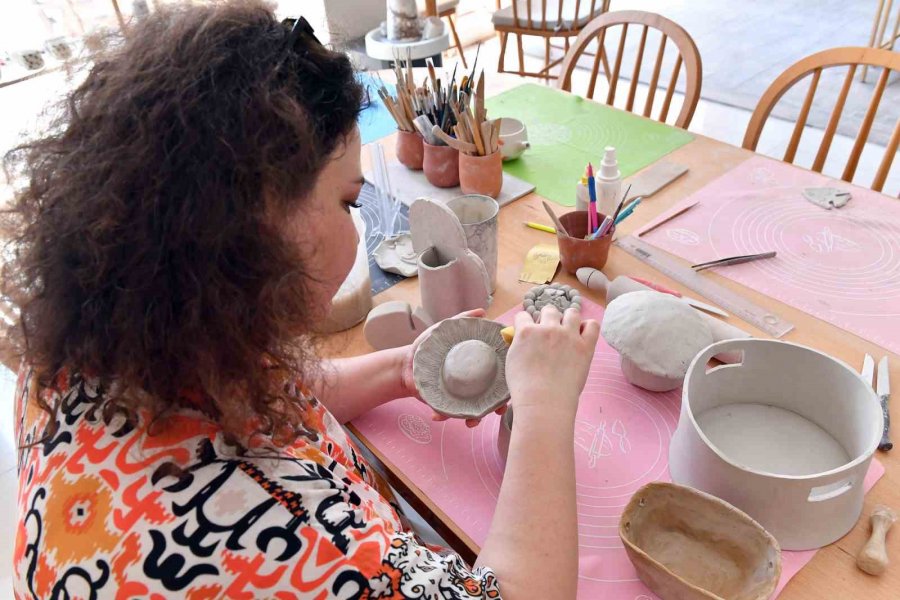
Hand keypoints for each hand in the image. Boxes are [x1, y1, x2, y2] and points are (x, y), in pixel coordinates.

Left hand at [400, 308, 506, 427]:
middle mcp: (472, 383)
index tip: (511, 387)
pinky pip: (449, 414)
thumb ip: (463, 319)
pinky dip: (444, 416)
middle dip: (497, 406)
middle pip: (491, 397)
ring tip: (470, 422)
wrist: (405, 363)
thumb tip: (482, 312)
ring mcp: (459, 396)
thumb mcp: (445, 329)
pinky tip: (436, 416)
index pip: (498, 376)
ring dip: (475, 418)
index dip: (507, 383)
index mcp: (477, 367)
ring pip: (474, 410)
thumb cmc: (428, 346)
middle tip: (496, 411)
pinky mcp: (444, 404)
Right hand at [505, 305, 599, 421]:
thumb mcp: (512, 361)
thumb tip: (522, 338)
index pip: (523, 315)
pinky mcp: (585, 346)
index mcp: (526, 332)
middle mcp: (548, 328)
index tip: (529, 331)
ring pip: (572, 312)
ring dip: (568, 319)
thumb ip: (518, 344)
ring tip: (568, 331)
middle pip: (549, 310)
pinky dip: (588, 328)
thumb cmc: (524, 388)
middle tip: (549, 333)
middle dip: (548, 318)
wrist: (544, 402)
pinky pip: (593, 325)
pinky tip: (582, 336)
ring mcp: (568, 335)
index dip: (526, 323)